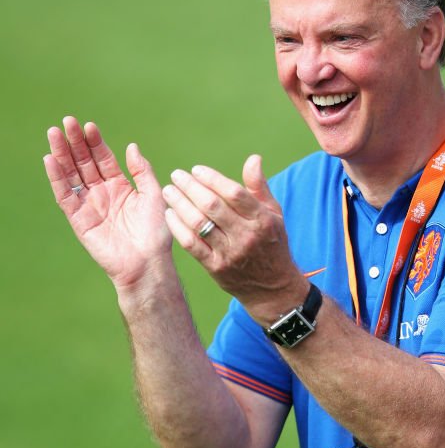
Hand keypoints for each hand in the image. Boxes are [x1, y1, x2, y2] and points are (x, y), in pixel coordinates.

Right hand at [43, 117, 171, 289]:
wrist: (148, 262)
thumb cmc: (156, 233)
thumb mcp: (154, 195)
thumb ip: (142, 171)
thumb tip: (132, 146)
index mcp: (120, 186)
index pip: (103, 159)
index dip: (96, 142)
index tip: (89, 125)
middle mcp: (102, 193)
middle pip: (84, 163)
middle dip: (75, 142)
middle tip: (67, 122)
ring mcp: (89, 205)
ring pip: (71, 175)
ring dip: (62, 155)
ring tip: (54, 133)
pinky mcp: (79, 219)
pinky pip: (65, 196)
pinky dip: (57, 178)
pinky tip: (51, 160)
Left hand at [162, 154, 307, 321]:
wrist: (272, 288)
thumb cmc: (272, 244)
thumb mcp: (273, 214)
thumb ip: (259, 187)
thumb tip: (253, 158)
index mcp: (262, 219)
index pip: (234, 193)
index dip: (212, 178)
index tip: (196, 170)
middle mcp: (246, 236)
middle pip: (212, 206)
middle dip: (190, 187)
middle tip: (176, 176)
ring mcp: (230, 253)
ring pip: (199, 224)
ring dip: (179, 205)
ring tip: (169, 191)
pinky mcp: (217, 268)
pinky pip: (192, 245)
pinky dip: (178, 228)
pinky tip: (170, 215)